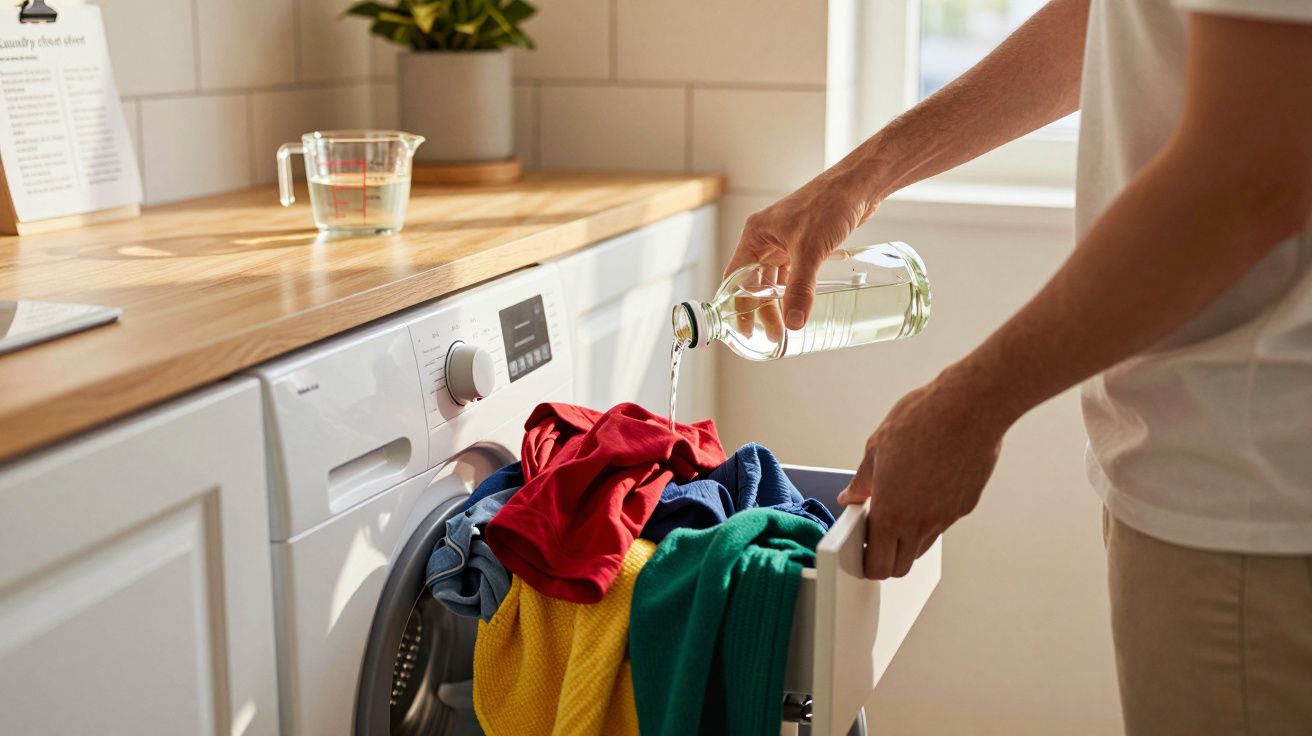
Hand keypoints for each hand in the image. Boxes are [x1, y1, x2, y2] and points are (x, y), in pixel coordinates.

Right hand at [725, 168, 877, 329]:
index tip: (743, 327)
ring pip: (775, 279)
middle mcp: (767, 238)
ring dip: (778, 302)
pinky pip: (794, 272)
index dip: (736, 303)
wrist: (858, 185)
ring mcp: (786, 241)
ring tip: (787, 326)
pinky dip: (794, 290)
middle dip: (762, 308)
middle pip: (755, 281)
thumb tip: (794, 321)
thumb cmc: (829, 204)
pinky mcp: (805, 243)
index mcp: (756, 235)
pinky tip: (801, 304)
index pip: (735, 275)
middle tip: (772, 334)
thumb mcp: (810, 250)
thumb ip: (801, 288)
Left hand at [836, 371, 1010, 578]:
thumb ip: (863, 481)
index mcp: (892, 513)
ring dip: (909, 538)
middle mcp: (921, 523)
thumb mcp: (876, 448)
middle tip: (876, 537)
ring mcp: (947, 517)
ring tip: (900, 508)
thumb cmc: (922, 422)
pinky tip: (926, 489)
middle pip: (902, 566)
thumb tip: (852, 495)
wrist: (968, 409)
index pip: (878, 565)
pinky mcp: (966, 505)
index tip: (860, 553)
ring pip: (924, 545)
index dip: (867, 564)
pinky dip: (932, 516)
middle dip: (887, 559)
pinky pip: (944, 522)